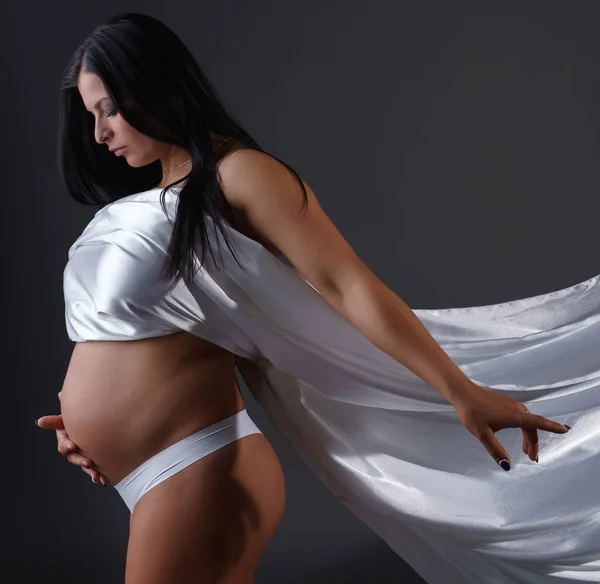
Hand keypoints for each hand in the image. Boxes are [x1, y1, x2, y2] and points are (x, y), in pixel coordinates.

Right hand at [35, 414, 108, 486]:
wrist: (93, 423)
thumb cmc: (77, 419)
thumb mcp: (66, 420)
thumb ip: (55, 421)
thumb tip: (40, 421)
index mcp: (66, 441)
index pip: (64, 445)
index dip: (67, 446)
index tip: (73, 447)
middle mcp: (73, 451)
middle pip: (75, 458)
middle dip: (81, 461)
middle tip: (88, 463)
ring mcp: (83, 456)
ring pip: (85, 466)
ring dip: (90, 472)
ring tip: (96, 477)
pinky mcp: (93, 461)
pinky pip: (95, 470)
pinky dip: (100, 476)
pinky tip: (104, 481)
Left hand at [451, 382, 569, 469]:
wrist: (462, 392)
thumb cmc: (471, 412)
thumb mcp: (482, 434)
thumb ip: (495, 450)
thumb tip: (508, 465)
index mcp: (514, 416)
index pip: (538, 423)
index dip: (552, 427)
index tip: (565, 430)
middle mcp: (516, 408)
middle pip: (532, 426)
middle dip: (534, 442)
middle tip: (531, 457)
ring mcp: (511, 404)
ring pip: (526, 421)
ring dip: (528, 435)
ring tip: (525, 449)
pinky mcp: (505, 402)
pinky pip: (520, 416)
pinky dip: (522, 427)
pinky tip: (516, 432)